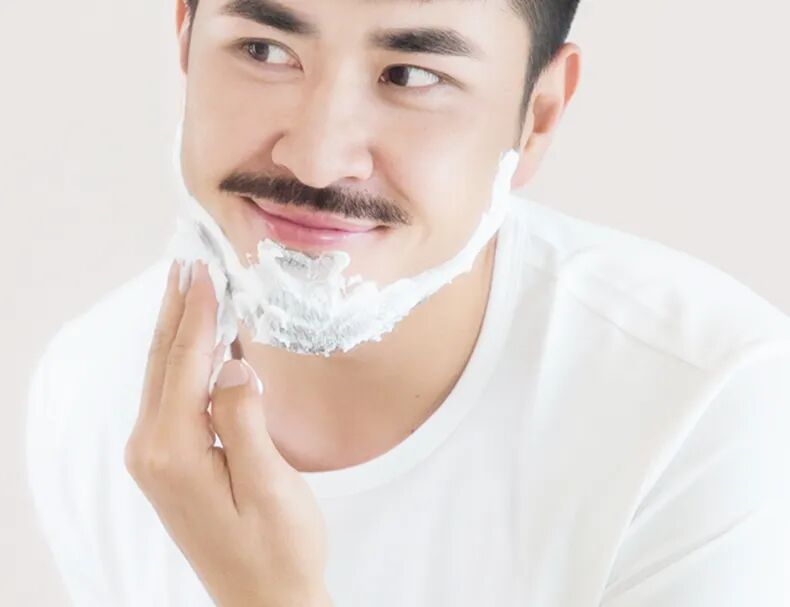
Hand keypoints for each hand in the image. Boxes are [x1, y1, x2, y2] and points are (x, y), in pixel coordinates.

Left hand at [124, 259, 331, 606]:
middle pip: (162, 363)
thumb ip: (244, 418)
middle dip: (176, 310)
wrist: (265, 600)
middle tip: (186, 262)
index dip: (198, 314)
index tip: (206, 269)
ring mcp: (157, 459)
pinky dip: (182, 361)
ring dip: (176, 331)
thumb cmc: (278, 547)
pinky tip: (196, 344)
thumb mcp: (268, 484)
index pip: (184, 364)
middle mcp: (153, 451)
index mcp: (174, 451)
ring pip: (161, 377)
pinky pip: (170, 397)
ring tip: (187, 289)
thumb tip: (231, 362)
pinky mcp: (169, 464)